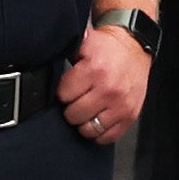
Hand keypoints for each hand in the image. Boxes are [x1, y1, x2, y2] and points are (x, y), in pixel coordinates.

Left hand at [58, 25, 149, 146]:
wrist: (135, 49)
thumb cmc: (109, 48)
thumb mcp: (84, 42)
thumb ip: (65, 52)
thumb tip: (43, 57)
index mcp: (94, 69)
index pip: (64, 95)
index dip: (62, 93)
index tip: (67, 89)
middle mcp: (109, 89)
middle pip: (74, 115)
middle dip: (71, 108)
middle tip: (76, 100)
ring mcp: (120, 105)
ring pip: (89, 130)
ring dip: (83, 123)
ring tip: (85, 111)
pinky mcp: (130, 116)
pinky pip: (108, 136)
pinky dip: (100, 133)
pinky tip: (97, 120)